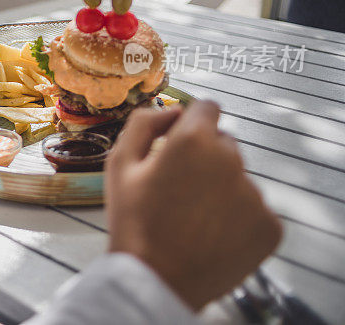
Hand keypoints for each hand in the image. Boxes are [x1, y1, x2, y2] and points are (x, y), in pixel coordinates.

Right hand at [106, 101, 281, 310]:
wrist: (156, 281)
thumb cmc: (133, 220)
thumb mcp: (119, 163)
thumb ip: (143, 123)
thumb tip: (172, 110)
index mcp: (193, 140)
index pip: (207, 108)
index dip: (190, 123)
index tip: (178, 144)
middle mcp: (231, 160)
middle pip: (224, 144)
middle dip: (204, 157)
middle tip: (178, 190)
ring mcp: (255, 194)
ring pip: (239, 179)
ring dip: (220, 189)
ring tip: (192, 219)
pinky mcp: (269, 225)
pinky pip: (254, 210)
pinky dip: (237, 219)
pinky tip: (210, 235)